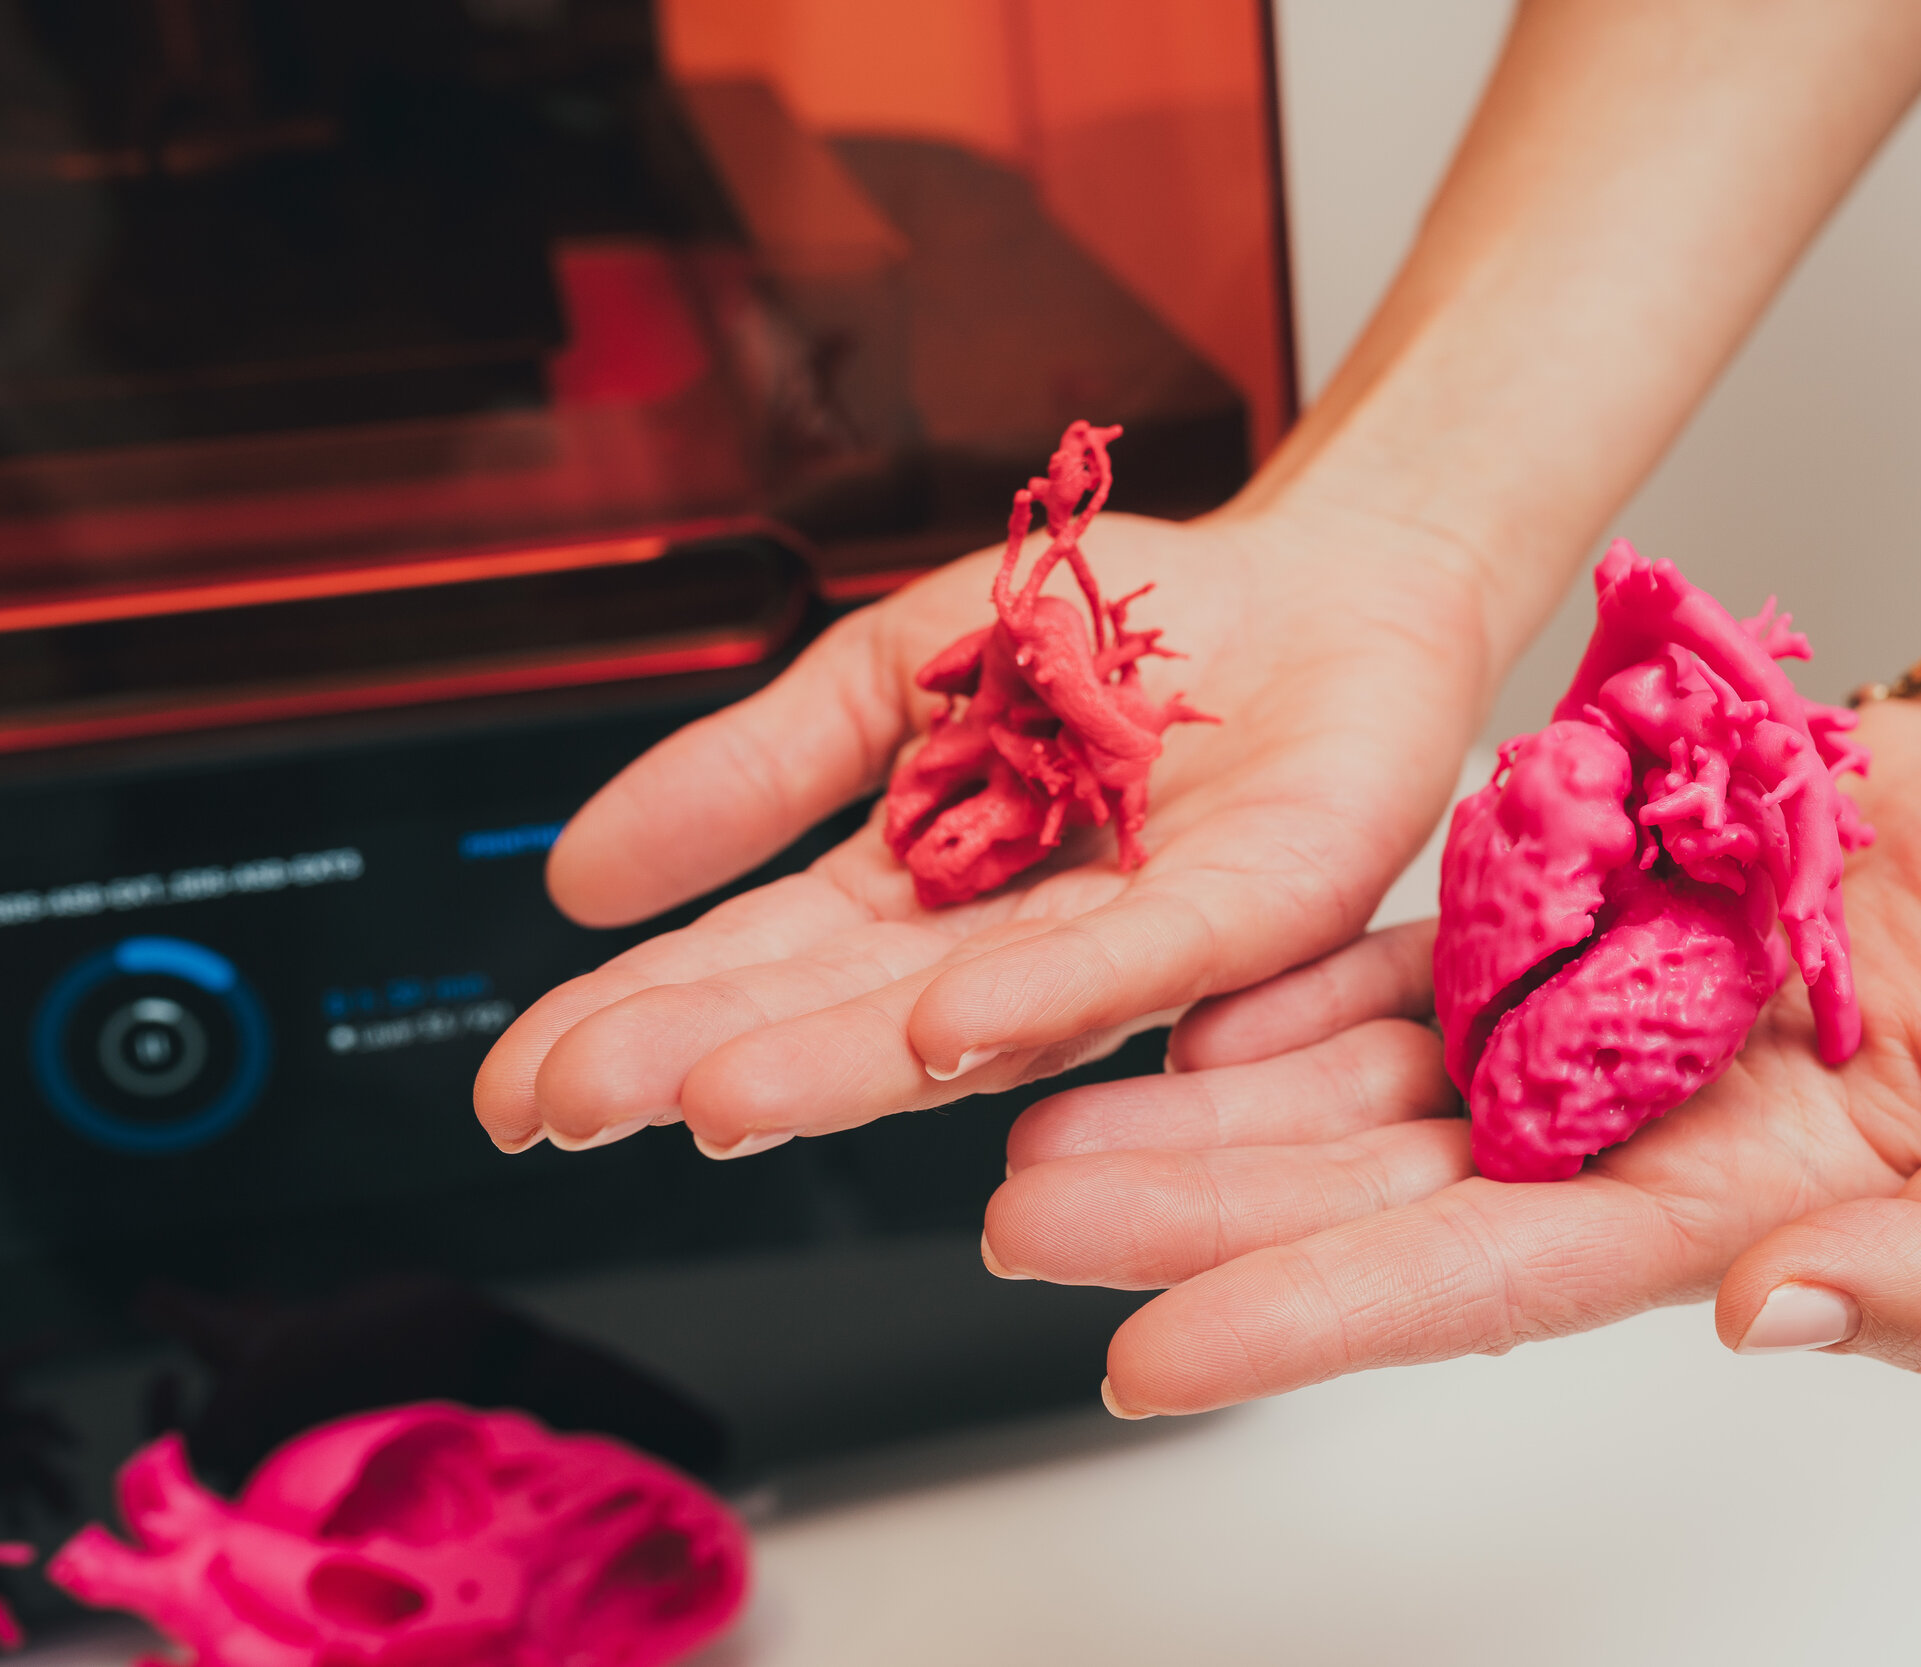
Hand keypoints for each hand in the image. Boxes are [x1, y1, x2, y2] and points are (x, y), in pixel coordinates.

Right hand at [473, 506, 1496, 1154]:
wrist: (1315, 588)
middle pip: (840, 1018)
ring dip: (839, 1064)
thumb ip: (756, 775)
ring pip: (972, 1023)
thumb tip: (577, 880)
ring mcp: (1126, 944)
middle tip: (573, 1106)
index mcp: (916, 895)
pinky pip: (1137, 964)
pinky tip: (937, 1029)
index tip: (518, 1086)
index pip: (756, 969)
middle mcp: (1009, 948)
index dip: (636, 1022)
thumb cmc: (1110, 639)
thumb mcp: (892, 679)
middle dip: (702, 1060)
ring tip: (714, 1096)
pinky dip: (1037, 996)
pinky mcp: (1245, 914)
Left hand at [981, 695, 1920, 1410]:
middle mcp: (1606, 1125)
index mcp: (1711, 1208)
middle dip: (1189, 1212)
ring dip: (1194, 1105)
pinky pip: (1388, 955)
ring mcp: (1563, 1014)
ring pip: (1340, 1074)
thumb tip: (1768, 1325)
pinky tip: (1182, 1005)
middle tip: (1026, 1217)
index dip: (1313, 1321)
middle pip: (1361, 1186)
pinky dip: (1286, 980)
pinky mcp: (1548, 903)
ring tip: (1038, 1121)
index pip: (1480, 1281)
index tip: (1152, 1357)